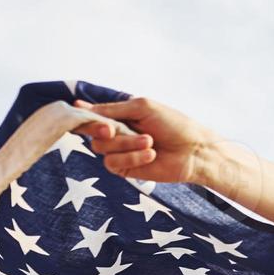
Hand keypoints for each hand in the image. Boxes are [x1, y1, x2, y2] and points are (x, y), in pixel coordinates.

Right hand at [71, 96, 219, 184]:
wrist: (194, 150)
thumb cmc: (174, 124)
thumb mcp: (142, 108)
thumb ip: (111, 109)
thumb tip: (79, 105)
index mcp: (120, 116)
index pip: (91, 116)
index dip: (87, 118)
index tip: (91, 116)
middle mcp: (117, 133)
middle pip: (93, 133)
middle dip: (108, 131)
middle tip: (117, 129)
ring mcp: (120, 152)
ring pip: (101, 148)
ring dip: (126, 144)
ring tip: (150, 141)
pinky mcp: (125, 169)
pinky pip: (112, 163)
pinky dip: (131, 157)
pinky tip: (151, 154)